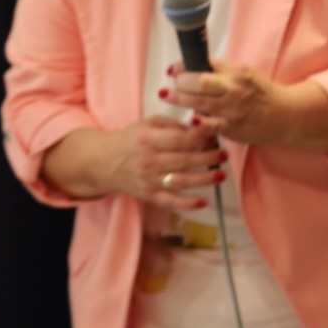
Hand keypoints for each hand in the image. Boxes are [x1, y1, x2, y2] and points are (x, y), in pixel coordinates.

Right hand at [105, 115, 225, 208]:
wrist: (104, 162)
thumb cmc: (129, 140)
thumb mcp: (147, 124)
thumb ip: (171, 124)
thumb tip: (197, 128)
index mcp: (149, 140)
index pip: (180, 138)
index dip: (201, 137)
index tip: (215, 134)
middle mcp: (149, 161)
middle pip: (185, 160)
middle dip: (208, 157)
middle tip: (223, 154)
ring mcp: (149, 180)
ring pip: (182, 181)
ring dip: (204, 179)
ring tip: (220, 174)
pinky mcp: (149, 195)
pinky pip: (170, 201)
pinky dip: (187, 203)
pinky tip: (203, 201)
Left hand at [163, 58, 293, 144]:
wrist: (285, 115)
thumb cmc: (261, 94)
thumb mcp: (244, 74)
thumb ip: (220, 71)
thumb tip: (192, 69)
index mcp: (236, 72)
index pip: (206, 64)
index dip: (185, 66)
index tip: (174, 69)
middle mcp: (233, 89)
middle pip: (200, 82)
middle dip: (181, 81)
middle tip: (171, 83)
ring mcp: (231, 109)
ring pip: (199, 102)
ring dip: (179, 98)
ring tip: (166, 95)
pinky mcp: (230, 127)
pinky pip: (209, 125)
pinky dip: (197, 123)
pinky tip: (188, 119)